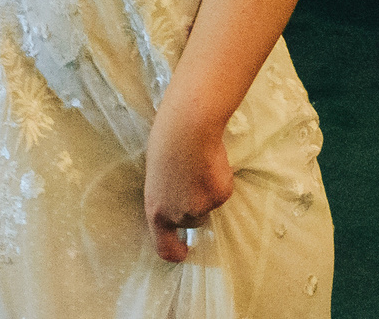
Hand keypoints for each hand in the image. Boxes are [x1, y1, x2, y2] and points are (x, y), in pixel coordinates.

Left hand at [144, 100, 233, 262]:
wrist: (186, 127)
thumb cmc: (166, 143)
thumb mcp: (157, 178)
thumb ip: (167, 197)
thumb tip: (180, 203)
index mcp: (155, 211)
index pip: (164, 248)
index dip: (175, 252)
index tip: (184, 250)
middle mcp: (177, 216)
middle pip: (192, 222)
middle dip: (195, 205)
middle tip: (193, 178)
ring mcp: (200, 208)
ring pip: (209, 206)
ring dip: (208, 191)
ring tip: (199, 164)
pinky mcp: (219, 197)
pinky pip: (223, 193)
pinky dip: (221, 180)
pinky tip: (211, 162)